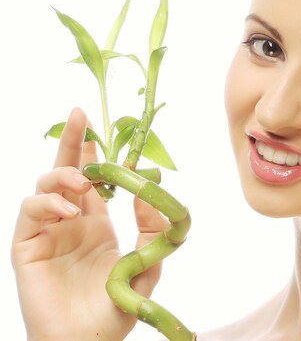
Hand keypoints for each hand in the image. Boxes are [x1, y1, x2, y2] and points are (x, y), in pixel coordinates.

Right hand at [11, 108, 168, 340]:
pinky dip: (49, 202)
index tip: (112, 136)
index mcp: (97, 224)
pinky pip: (31, 210)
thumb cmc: (114, 309)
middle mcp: (71, 222)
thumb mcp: (145, 264)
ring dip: (64, 175)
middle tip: (79, 112)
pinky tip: (71, 211)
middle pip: (66, 171)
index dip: (99, 156)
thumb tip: (152, 188)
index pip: (95, 180)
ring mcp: (48, 232)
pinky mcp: (27, 245)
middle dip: (72, 141)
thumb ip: (152, 228)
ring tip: (85, 184)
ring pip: (45, 185)